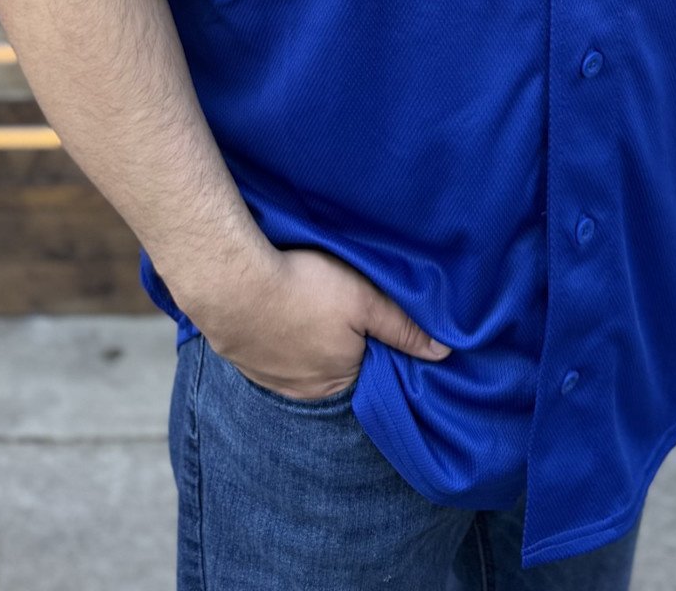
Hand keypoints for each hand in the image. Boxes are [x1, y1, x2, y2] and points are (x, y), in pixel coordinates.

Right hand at [182, 241, 453, 400]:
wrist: (232, 284)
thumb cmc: (304, 288)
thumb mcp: (364, 300)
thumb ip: (403, 328)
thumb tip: (444, 354)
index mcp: (341, 380)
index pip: (369, 368)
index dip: (373, 342)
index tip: (370, 317)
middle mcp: (306, 392)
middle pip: (335, 367)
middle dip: (340, 343)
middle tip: (336, 306)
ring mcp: (271, 380)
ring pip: (301, 362)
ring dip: (305, 340)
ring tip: (307, 305)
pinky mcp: (244, 362)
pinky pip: (271, 354)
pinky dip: (277, 336)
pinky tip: (278, 312)